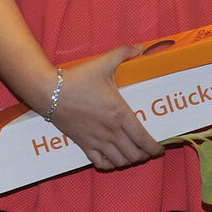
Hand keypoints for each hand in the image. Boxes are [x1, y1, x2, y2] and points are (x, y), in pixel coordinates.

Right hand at [50, 45, 162, 170]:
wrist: (50, 92)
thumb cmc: (78, 78)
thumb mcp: (104, 63)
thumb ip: (124, 53)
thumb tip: (141, 47)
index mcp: (120, 114)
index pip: (143, 139)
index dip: (155, 148)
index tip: (161, 148)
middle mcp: (111, 132)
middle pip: (134, 154)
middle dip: (145, 155)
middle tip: (149, 149)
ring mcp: (96, 141)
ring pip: (119, 162)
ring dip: (130, 161)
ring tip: (135, 154)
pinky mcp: (83, 144)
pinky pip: (100, 163)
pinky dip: (110, 165)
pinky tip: (114, 159)